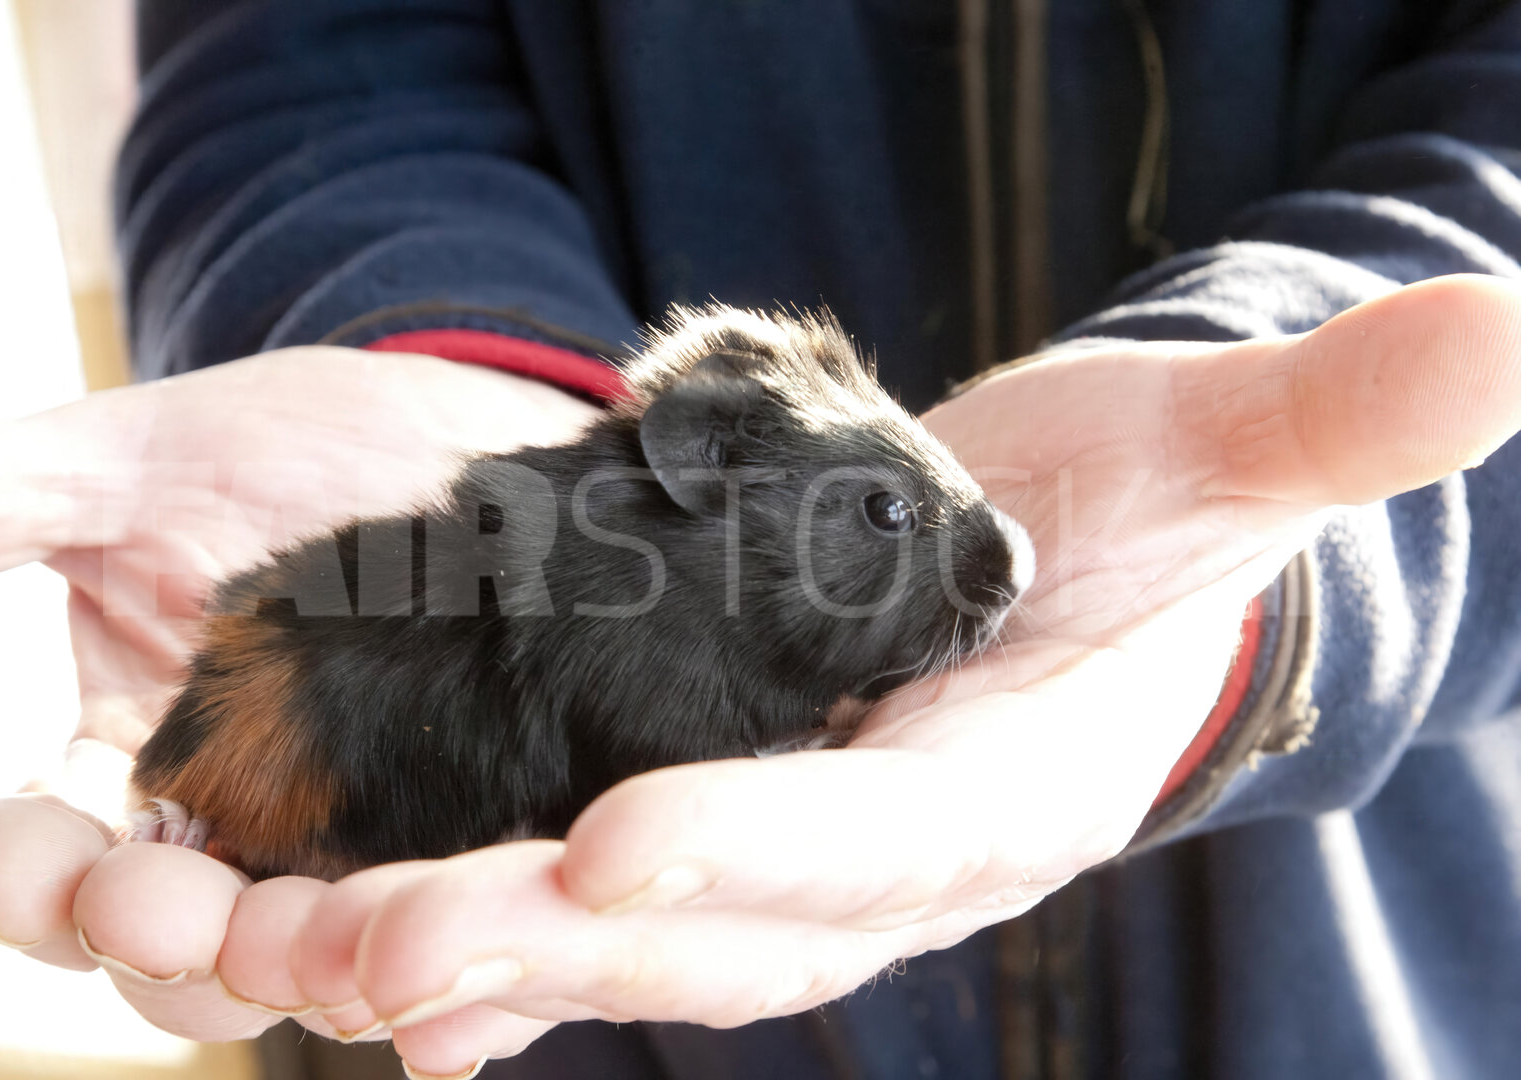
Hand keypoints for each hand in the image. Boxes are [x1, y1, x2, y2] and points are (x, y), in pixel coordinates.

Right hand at [0, 347, 597, 1038]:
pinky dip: (459, 980)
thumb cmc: (298, 447)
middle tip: (175, 918)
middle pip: (175, 952)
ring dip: (310, 977)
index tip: (20, 864)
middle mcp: (235, 831)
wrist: (469, 439)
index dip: (16, 879)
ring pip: (314, 968)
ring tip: (337, 962)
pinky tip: (465, 995)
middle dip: (166, 946)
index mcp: (128, 763)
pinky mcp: (469, 847)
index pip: (42, 864)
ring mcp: (355, 848)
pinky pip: (459, 941)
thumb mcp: (132, 463)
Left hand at [260, 275, 1520, 1076]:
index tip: (618, 846)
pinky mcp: (711, 831)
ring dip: (479, 952)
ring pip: (626, 937)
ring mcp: (782, 864)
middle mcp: (881, 864)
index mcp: (1002, 793)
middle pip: (721, 922)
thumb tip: (1512, 325)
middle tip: (391, 937)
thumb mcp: (1216, 456)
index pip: (883, 838)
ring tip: (323, 954)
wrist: (1054, 588)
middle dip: (560, 939)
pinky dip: (490, 944)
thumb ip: (1334, 420)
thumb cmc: (1133, 524)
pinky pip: (590, 906)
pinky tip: (364, 963)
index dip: (763, 847)